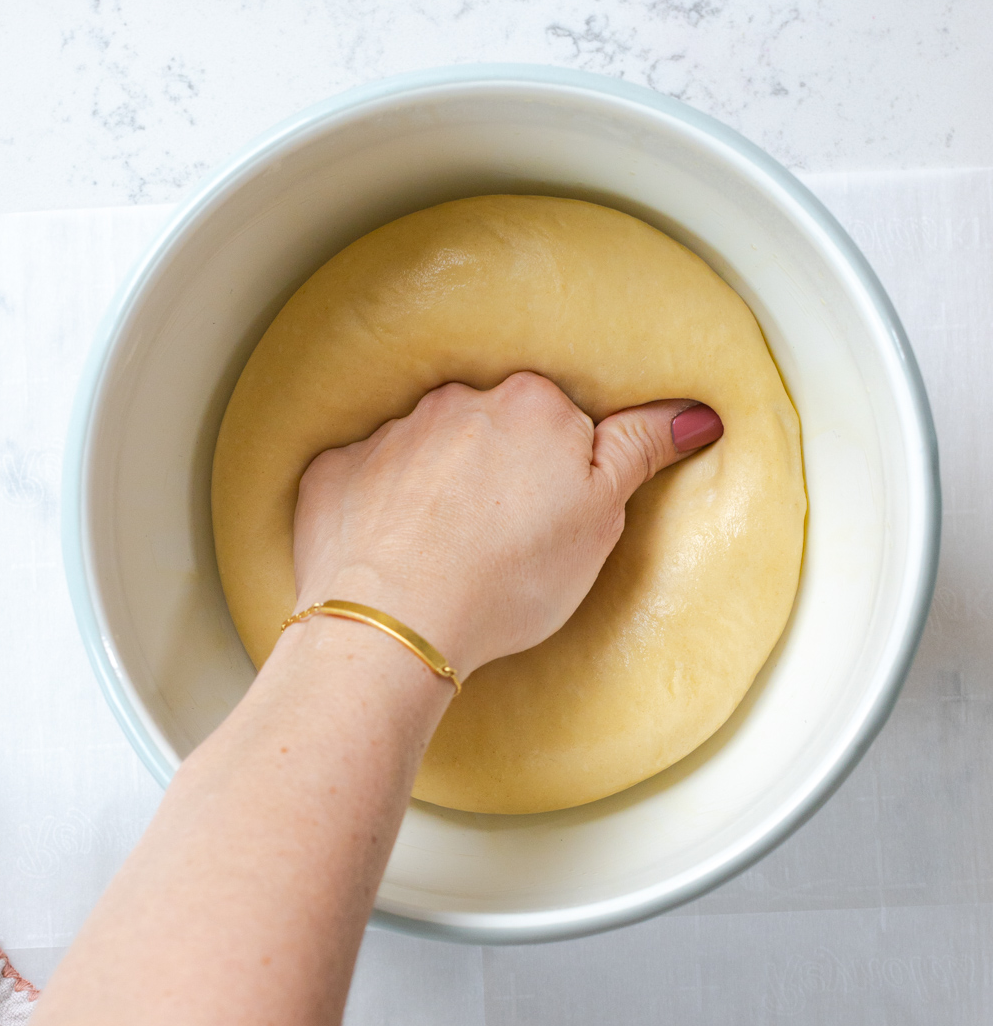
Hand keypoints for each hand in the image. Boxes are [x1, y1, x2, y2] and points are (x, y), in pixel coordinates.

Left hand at [292, 373, 721, 680]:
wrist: (396, 623)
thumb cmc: (508, 578)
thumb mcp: (601, 519)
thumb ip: (639, 450)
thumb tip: (691, 411)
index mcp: (530, 404)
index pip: (560, 418)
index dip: (563, 469)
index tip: (553, 514)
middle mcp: (455, 402)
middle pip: (490, 428)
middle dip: (498, 471)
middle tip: (502, 540)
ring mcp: (389, 434)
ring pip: (426, 452)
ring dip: (436, 488)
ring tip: (443, 554)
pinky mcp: (334, 471)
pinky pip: (363, 477)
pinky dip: (376, 507)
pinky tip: (390, 552)